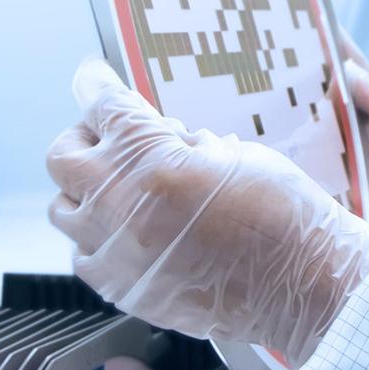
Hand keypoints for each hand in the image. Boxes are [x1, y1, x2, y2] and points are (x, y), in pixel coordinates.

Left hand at [47, 60, 368, 365]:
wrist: (305, 286)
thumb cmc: (285, 217)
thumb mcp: (235, 153)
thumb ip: (183, 144)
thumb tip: (163, 138)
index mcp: (154, 160)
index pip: (104, 106)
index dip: (96, 85)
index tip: (94, 80)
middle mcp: (123, 206)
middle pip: (63, 156)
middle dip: (84, 139)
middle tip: (110, 139)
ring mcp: (118, 252)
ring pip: (63, 209)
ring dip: (85, 191)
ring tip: (120, 190)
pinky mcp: (124, 289)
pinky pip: (84, 257)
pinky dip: (98, 240)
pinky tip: (129, 234)